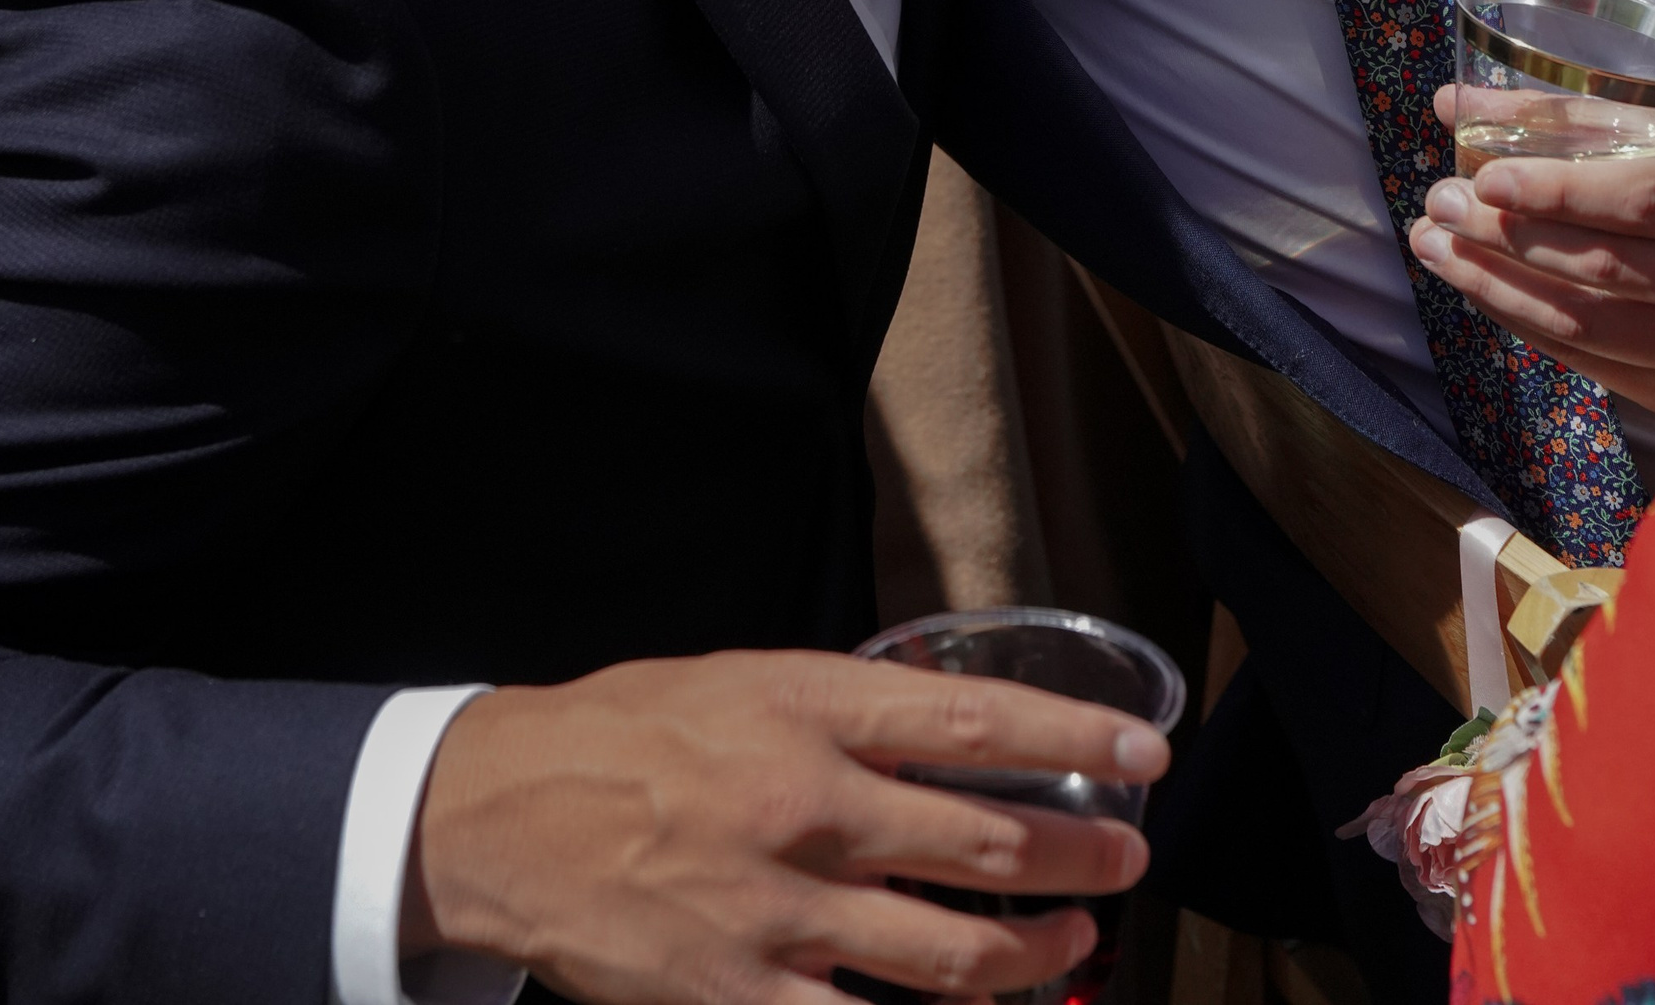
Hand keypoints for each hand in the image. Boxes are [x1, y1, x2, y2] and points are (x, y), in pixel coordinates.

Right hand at [406, 649, 1164, 1004]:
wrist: (504, 813)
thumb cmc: (631, 731)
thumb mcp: (750, 682)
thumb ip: (849, 714)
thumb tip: (954, 734)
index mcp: (811, 709)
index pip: (976, 719)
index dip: (1076, 738)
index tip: (1150, 758)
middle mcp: (808, 809)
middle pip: (985, 842)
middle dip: (1078, 859)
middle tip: (1126, 864)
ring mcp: (779, 916)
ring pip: (950, 956)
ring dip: (1033, 956)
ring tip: (1071, 946)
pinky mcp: (740, 1002)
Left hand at [1412, 92, 1654, 423]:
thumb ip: (1568, 119)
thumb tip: (1455, 103)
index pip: (1644, 199)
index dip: (1562, 191)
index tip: (1487, 176)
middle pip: (1604, 265)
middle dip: (1508, 236)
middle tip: (1440, 206)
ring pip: (1587, 323)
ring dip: (1497, 285)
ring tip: (1435, 247)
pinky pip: (1587, 360)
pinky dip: (1523, 323)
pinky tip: (1480, 291)